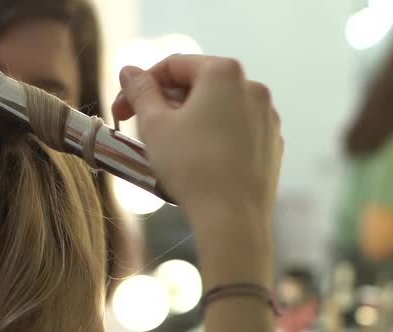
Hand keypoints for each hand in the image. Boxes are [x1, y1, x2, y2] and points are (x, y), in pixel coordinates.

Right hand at [112, 55, 282, 218]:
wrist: (232, 219)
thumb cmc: (191, 167)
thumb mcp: (154, 124)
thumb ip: (140, 90)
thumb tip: (129, 71)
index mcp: (224, 73)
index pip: (173, 66)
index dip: (140, 85)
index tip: (121, 109)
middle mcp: (252, 88)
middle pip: (197, 85)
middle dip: (164, 103)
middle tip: (140, 128)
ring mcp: (266, 117)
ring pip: (217, 108)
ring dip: (188, 119)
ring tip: (168, 146)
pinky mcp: (271, 144)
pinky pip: (235, 130)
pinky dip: (213, 136)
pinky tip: (196, 159)